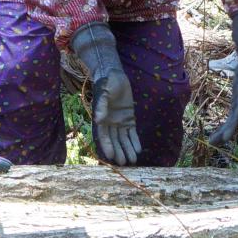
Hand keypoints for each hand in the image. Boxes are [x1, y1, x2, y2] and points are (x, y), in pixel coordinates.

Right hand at [71, 23, 141, 165]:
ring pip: (124, 138)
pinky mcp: (128, 118)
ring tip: (133, 160)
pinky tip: (139, 149)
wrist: (114, 74)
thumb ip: (101, 107)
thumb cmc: (106, 83)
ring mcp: (119, 121)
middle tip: (125, 163)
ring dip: (128, 149)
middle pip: (115, 140)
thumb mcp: (104, 93)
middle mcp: (110, 122)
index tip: (111, 157)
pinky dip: (135, 140)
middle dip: (120, 151)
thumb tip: (99, 121)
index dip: (108, 146)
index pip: (104, 136)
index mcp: (102, 118)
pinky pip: (132, 132)